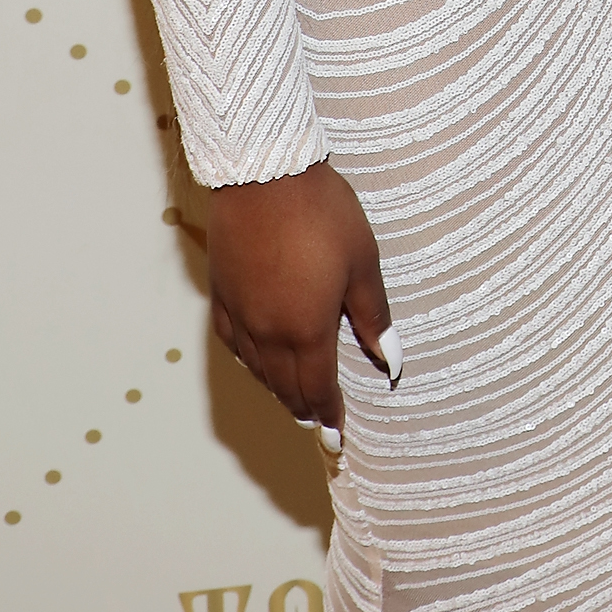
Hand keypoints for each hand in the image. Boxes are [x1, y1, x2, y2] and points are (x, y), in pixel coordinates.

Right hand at [207, 160, 391, 435]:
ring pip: (258, 370)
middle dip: (305, 408)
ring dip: (277, 390)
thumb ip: (374, 319)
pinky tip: (255, 362)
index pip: (319, 388)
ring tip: (293, 400)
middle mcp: (268, 334)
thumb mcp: (363, 264)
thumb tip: (391, 363)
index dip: (329, 415)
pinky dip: (249, 363)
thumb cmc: (323, 214)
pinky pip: (234, 343)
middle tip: (318, 425)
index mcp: (307, 331)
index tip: (337, 437)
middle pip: (286, 386)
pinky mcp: (221, 294)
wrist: (263, 175)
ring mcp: (240, 315)